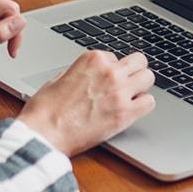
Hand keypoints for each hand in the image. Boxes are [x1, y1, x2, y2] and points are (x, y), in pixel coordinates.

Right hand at [18, 50, 155, 155]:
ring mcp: (119, 91)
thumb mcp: (58, 78)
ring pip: (148, 78)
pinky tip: (133, 111)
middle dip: (133, 72)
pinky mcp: (125, 113)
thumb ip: (80, 72)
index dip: (111, 70)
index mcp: (92, 59)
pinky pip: (149, 102)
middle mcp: (109, 71)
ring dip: (141, 87)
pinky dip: (143, 106)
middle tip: (127, 85)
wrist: (43, 134)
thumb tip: (90, 76)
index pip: (115, 57)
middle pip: (139, 61)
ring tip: (131, 97)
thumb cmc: (45, 110)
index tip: (106, 82)